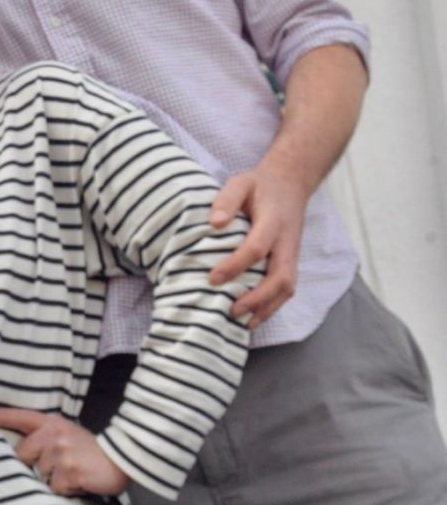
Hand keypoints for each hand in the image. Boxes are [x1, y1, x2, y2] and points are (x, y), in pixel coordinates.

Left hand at [0, 409, 129, 497]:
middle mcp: (54, 434)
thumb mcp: (69, 434)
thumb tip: (23, 452)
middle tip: (60, 465)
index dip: (3, 418)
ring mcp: (61, 452)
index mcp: (53, 423)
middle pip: (24, 454)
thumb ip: (47, 437)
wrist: (122, 459)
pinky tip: (80, 482)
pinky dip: (67, 489)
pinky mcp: (69, 471)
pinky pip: (56, 487)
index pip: (23, 417)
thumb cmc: (93, 450)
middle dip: (35, 464)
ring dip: (54, 479)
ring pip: (40, 474)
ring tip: (73, 473)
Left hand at [207, 164, 309, 327]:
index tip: (212, 279)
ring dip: (267, 308)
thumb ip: (227, 200)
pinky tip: (253, 318)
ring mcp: (292, 254)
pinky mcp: (291, 262)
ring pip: (287, 288)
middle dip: (257, 298)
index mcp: (274, 221)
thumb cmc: (260, 185)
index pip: (256, 249)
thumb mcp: (241, 182)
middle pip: (281, 277)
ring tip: (242, 323)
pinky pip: (287, 288)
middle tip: (231, 310)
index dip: (235, 266)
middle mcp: (287, 242)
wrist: (290, 184)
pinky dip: (272, 306)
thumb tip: (214, 224)